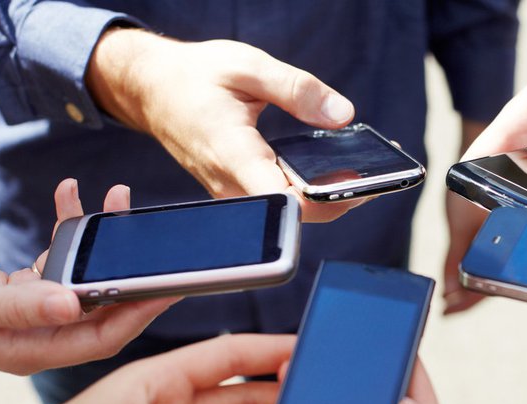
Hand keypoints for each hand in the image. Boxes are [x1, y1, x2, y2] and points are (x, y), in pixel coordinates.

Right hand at [0, 179, 174, 374]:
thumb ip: (18, 307)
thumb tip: (74, 304)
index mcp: (30, 350)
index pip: (101, 337)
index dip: (138, 314)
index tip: (169, 286)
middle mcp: (38, 334)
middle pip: (102, 306)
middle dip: (129, 270)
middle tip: (153, 236)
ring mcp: (32, 312)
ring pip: (82, 277)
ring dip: (98, 239)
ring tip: (114, 198)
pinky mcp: (22, 291)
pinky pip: (55, 258)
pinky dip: (63, 228)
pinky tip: (67, 193)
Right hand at [87, 28, 356, 222]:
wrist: (150, 90)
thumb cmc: (194, 76)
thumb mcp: (247, 65)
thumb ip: (297, 88)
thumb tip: (342, 113)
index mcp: (233, 152)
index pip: (285, 200)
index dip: (327, 200)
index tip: (362, 185)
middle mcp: (231, 184)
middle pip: (296, 216)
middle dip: (339, 200)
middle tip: (375, 176)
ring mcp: (233, 194)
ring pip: (289, 215)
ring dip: (326, 199)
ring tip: (360, 172)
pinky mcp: (238, 193)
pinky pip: (278, 204)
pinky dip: (307, 193)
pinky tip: (329, 173)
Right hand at [444, 46, 526, 315]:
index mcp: (506, 133)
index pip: (473, 177)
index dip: (466, 215)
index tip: (466, 248)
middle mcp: (513, 162)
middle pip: (481, 211)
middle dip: (468, 252)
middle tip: (459, 295)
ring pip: (505, 225)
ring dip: (494, 258)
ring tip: (470, 300)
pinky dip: (526, 251)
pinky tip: (516, 278)